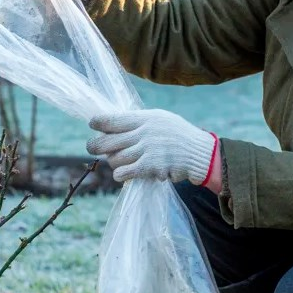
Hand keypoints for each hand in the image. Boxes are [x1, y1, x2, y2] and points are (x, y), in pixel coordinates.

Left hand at [87, 110, 218, 184]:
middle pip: (107, 141)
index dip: (98, 122)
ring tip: (118, 161)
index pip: (113, 119)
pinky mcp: (150, 167)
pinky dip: (120, 174)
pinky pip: (124, 172)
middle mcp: (144, 132)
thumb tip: (112, 123)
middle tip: (91, 147)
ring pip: (114, 159)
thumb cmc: (179, 136)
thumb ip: (139, 121)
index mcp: (145, 118)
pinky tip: (122, 174)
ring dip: (113, 162)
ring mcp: (146, 150)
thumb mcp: (160, 119)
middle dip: (95, 145)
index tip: (92, 124)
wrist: (200, 154)